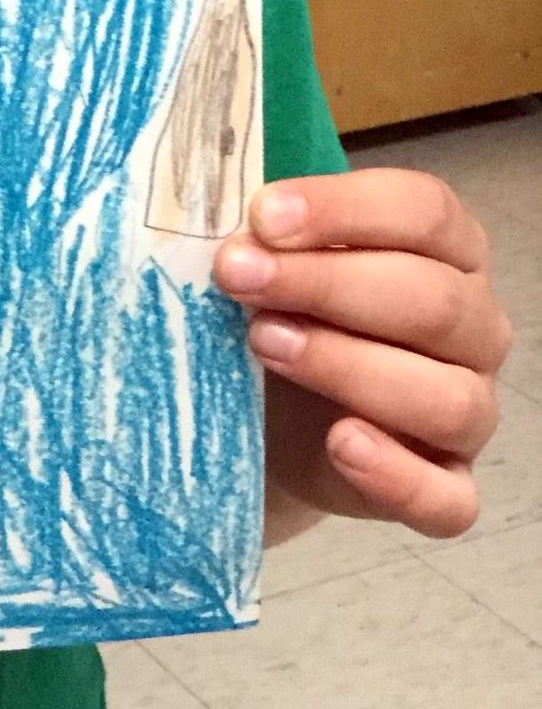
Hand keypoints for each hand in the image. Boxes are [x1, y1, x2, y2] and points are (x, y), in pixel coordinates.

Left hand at [214, 171, 511, 541]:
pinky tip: (339, 442)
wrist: (266, 413)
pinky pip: (448, 498)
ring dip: (348, 366)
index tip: (262, 217)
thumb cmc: (281, 310)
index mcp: (445, 248)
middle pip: (432, 299)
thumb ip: (269, 238)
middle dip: (325, 283)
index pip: (424, 211)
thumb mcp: (272, 261)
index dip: (344, 210)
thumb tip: (236, 225)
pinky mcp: (446, 488)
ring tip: (263, 342)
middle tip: (236, 275)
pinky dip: (396, 474)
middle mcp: (472, 326)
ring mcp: (469, 411)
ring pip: (447, 397)